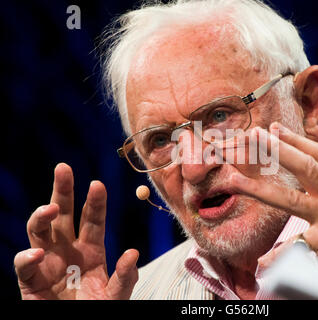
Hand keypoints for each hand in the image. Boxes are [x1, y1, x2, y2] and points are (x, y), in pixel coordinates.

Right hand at [14, 163, 138, 299]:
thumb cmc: (96, 311)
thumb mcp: (116, 296)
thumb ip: (125, 278)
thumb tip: (132, 253)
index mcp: (91, 250)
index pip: (93, 219)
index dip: (95, 202)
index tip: (97, 184)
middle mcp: (68, 251)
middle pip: (63, 215)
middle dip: (63, 191)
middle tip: (63, 168)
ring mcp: (48, 263)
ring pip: (39, 231)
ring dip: (42, 216)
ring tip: (52, 208)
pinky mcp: (30, 281)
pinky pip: (24, 265)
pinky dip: (28, 257)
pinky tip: (39, 252)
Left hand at [230, 123, 317, 293]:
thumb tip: (302, 167)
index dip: (296, 140)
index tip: (274, 128)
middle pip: (305, 167)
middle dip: (277, 149)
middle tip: (254, 135)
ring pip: (290, 200)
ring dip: (257, 189)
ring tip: (233, 181)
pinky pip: (294, 247)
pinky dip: (277, 254)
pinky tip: (263, 260)